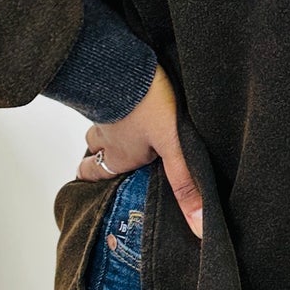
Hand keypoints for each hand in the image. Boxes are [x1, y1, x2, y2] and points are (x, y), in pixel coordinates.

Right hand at [75, 63, 204, 237]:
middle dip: (95, 158)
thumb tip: (200, 226)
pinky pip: (103, 101)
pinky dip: (111, 105)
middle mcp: (106, 137)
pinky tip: (125, 101)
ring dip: (104, 131)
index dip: (91, 181)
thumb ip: (185, 183)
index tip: (90, 186)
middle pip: (91, 152)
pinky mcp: (108, 88)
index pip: (93, 175)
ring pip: (97, 126)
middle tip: (102, 162)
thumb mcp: (174, 147)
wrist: (127, 63)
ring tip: (118, 132)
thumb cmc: (147, 105)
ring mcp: (104, 111)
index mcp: (119, 156)